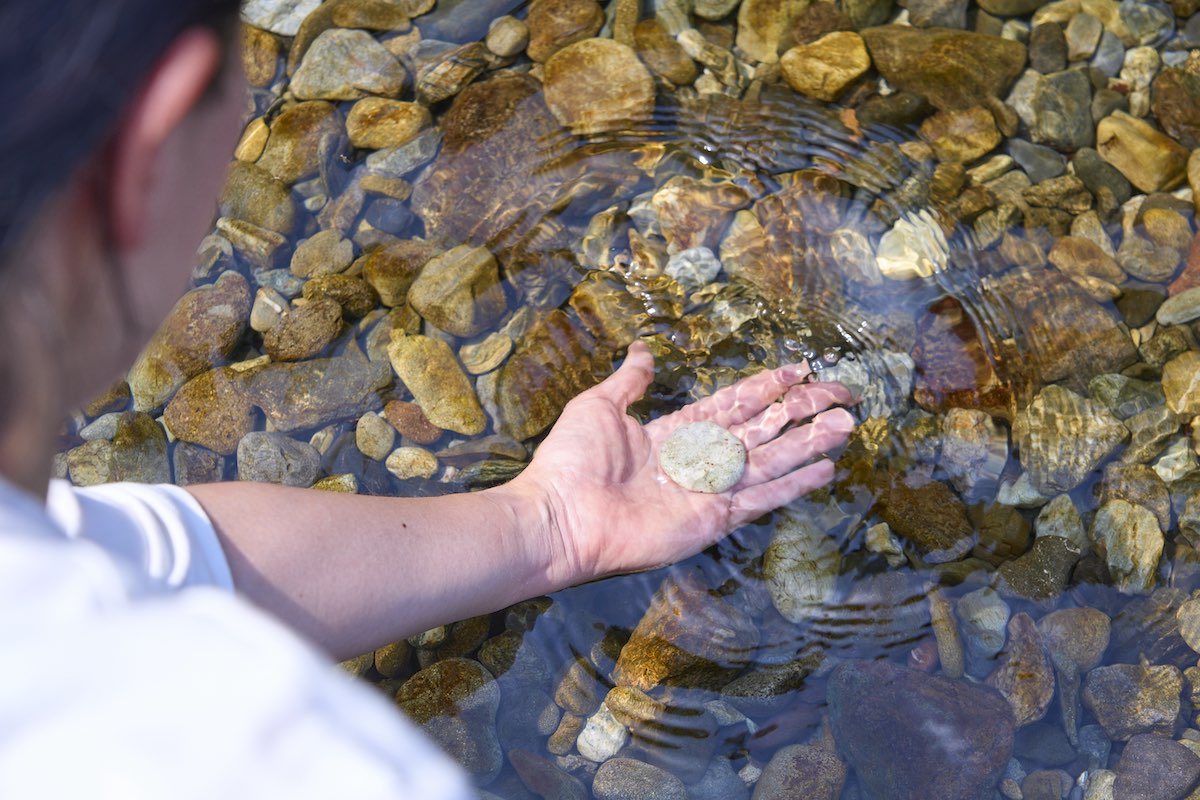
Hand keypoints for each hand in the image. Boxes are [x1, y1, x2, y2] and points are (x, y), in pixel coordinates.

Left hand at [512, 340, 855, 586]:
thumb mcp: (599, 405)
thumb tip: (641, 349)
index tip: (800, 369)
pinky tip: (825, 469)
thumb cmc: (572, 461)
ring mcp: (709, 491)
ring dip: (809, 443)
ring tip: (846, 425)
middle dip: (801, 410)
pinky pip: (761, 498)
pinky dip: (794, 484)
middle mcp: (699, 460)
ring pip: (771, 460)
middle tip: (842, 393)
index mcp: (675, 432)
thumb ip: (630, 380)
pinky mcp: (713, 519)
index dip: (767, 387)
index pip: (734, 404)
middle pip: (762, 429)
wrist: (561, 517)